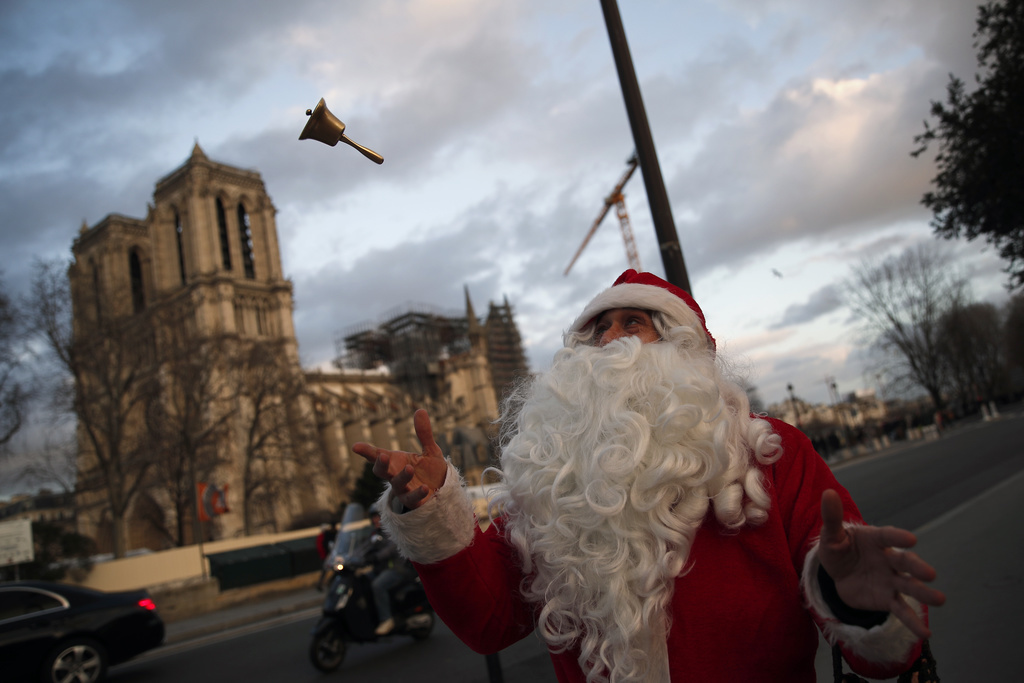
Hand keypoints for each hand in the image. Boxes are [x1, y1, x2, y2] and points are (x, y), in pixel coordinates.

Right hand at [352, 409, 447, 509]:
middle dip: (380, 465)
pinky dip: (417, 493)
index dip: (366, 451)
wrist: (444, 490)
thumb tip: (420, 410)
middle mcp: (396, 475)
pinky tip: (425, 488)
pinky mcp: (414, 501)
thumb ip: (424, 433)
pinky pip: (412, 499)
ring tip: (409, 468)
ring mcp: (403, 489)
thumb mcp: (429, 449)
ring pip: (397, 485)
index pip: (378, 455)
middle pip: (381, 471)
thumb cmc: (431, 470)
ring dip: (401, 477)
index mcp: (396, 461)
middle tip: (383, 456)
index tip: (355, 446)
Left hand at [818, 489, 945, 639]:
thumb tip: (827, 492)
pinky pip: (901, 610)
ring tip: (940, 599)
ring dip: (924, 593)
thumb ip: (831, 517)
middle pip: (905, 562)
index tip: (911, 540)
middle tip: (930, 574)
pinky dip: (913, 622)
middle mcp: (888, 559)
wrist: (838, 573)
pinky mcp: (887, 598)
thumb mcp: (830, 535)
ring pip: (909, 586)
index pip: (888, 536)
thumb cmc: (838, 548)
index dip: (898, 537)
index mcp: (875, 539)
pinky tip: (925, 634)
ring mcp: (890, 579)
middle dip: (917, 567)